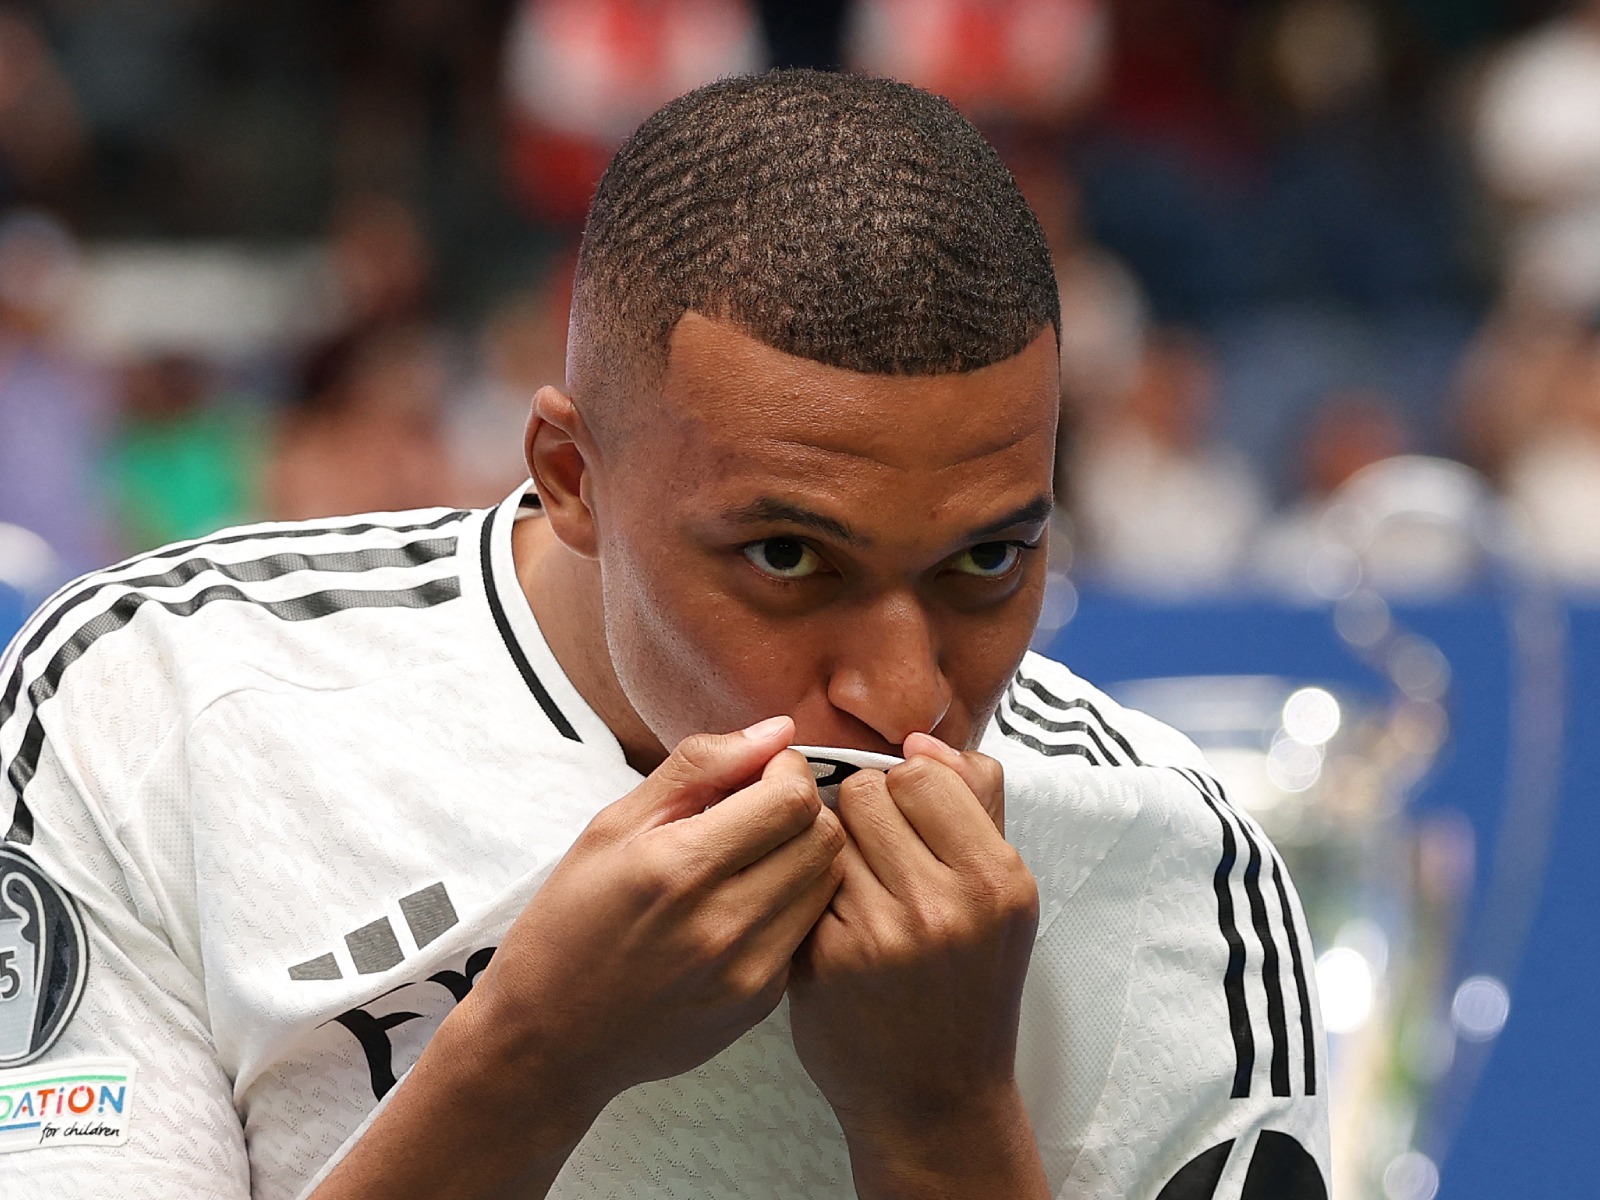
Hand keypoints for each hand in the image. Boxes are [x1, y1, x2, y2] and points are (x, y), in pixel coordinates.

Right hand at [467, 716, 845, 1118]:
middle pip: (823, 839)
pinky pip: (807, 930)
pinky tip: (746, 903)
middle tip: (760, 810)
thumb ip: (698, 767)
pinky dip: (791, 904)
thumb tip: (776, 730)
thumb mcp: (612, 826)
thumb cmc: (570, 921)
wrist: (549, 1038)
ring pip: (827, 884)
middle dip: (802, 808)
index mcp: (678, 867)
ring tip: (755, 855)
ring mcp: (747, 972)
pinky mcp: (759, 1004)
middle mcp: (722, 924)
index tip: (760, 773)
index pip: (792, 799)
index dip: (787, 771)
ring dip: (804, 854)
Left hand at [787, 734, 1045, 1196]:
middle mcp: (944, 905)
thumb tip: (920, 740)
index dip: (906, 790)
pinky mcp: (824, 960)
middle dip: (865, 815)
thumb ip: (976, 803)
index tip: (911, 823)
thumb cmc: (969, 983)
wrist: (934, 1098)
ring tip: (858, 889)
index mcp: (998, 880)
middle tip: (880, 860)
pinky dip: (811, 891)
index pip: (922, 774)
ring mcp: (880, 935)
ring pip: (825, 830)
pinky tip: (833, 924)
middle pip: (865, 792)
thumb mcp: (1003, 895)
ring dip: (833, 848)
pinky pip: (801, 878)